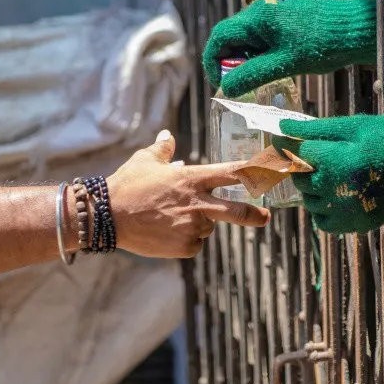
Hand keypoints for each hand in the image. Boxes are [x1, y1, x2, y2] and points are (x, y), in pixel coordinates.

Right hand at [107, 130, 269, 257]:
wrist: (108, 216)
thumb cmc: (127, 184)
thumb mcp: (145, 160)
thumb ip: (163, 149)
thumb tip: (168, 137)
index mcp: (193, 178)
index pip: (234, 173)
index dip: (259, 171)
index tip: (276, 171)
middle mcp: (198, 203)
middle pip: (239, 211)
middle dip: (255, 215)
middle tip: (264, 217)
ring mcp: (192, 227)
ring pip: (207, 227)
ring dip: (196, 224)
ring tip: (168, 218)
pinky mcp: (184, 247)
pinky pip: (194, 244)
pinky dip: (184, 240)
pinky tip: (164, 232)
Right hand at [203, 0, 378, 96]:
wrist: (356, 28)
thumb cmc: (323, 44)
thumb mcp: (284, 64)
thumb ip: (251, 75)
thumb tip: (225, 88)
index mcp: (256, 16)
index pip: (219, 37)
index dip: (213, 62)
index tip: (220, 83)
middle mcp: (260, 8)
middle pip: (231, 37)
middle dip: (231, 62)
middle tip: (240, 85)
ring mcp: (272, 10)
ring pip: (247, 37)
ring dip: (246, 58)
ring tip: (261, 77)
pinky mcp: (283, 15)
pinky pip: (261, 34)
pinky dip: (260, 52)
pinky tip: (274, 65)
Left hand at [275, 114, 383, 233]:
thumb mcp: (357, 126)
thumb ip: (317, 129)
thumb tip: (283, 127)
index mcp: (337, 161)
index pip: (295, 152)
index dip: (286, 143)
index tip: (283, 138)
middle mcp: (337, 189)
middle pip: (298, 176)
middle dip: (300, 163)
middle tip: (313, 153)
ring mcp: (345, 211)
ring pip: (308, 199)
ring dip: (311, 185)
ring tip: (331, 171)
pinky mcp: (354, 225)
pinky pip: (321, 220)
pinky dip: (323, 208)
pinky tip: (336, 193)